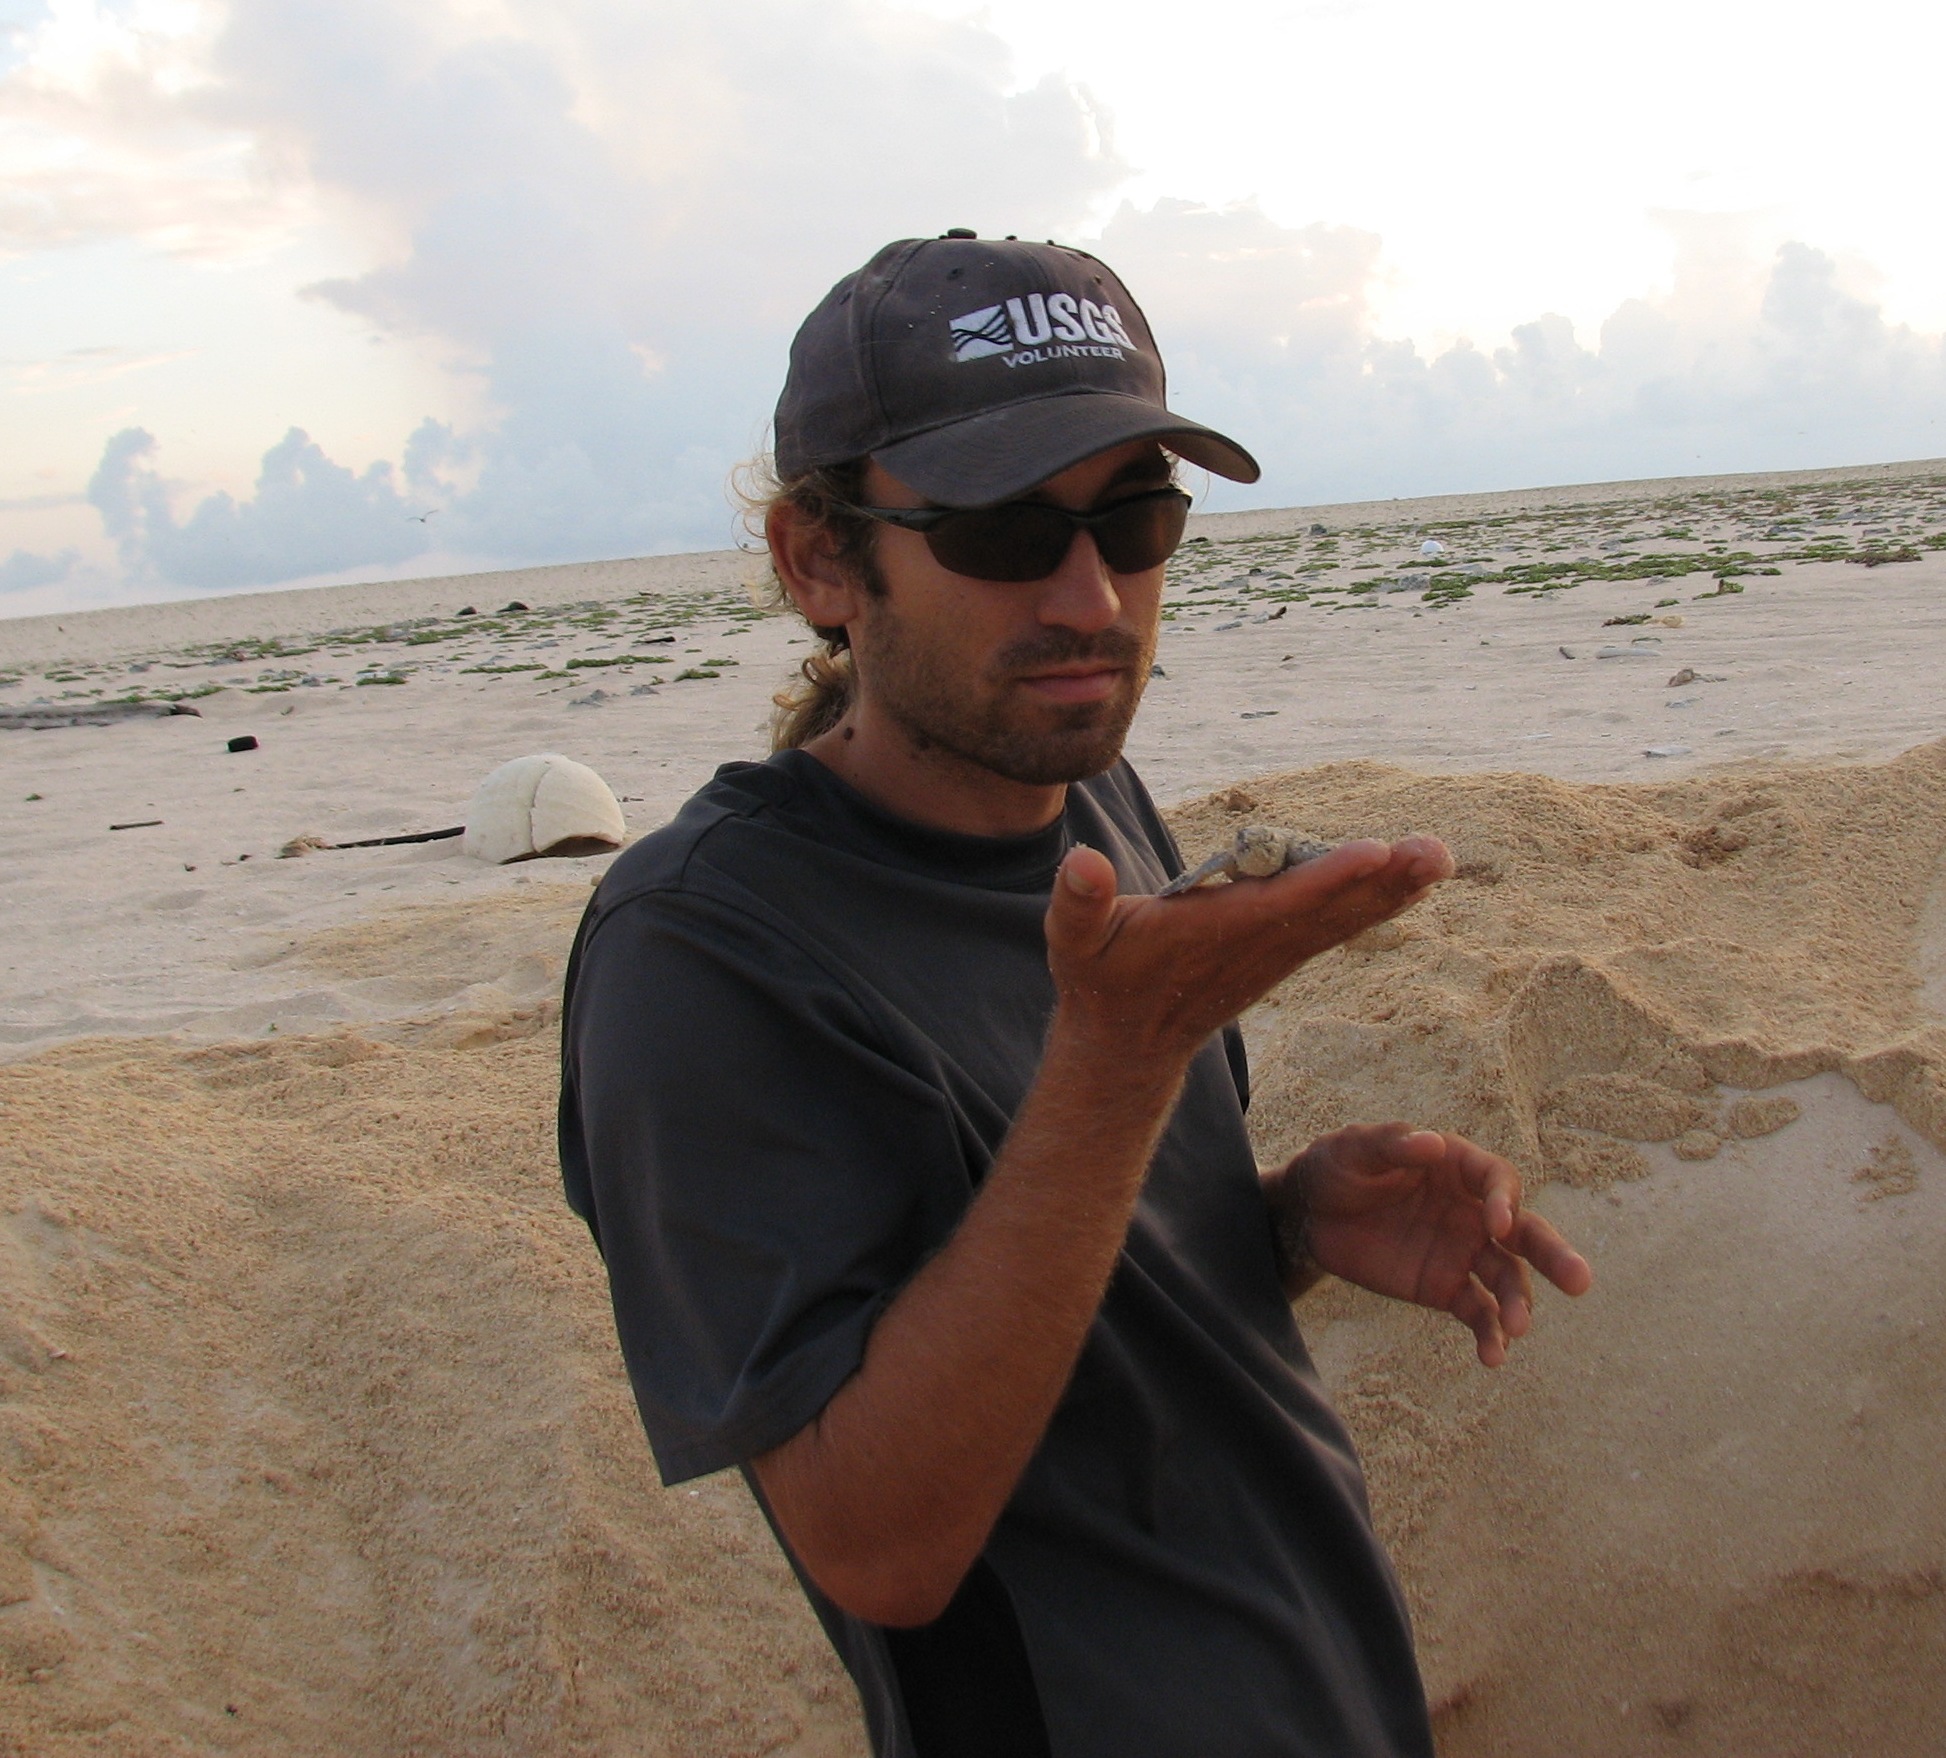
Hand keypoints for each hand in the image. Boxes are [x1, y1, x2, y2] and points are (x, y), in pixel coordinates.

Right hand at [1046, 837, 1453, 1069]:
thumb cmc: (1101, 980)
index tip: (1374, 854)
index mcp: (1213, 936)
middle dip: (1384, 882)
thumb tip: (1082, 861)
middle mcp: (1256, 947)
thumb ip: (1077, 902)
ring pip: (1343, 918)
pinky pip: (1339, 924)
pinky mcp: (1282, 954)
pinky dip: (1377, 900)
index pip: (1277, 904)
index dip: (1326, 880)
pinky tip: (1410, 878)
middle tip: (1436, 852)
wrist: (1128, 1045)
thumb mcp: (1073, 942)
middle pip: (1330, 911)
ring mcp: (1275, 954)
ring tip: (1438, 857)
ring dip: (1393, 888)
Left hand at [1282, 1125, 1591, 1364]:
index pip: (1498, 1180)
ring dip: (1518, 1304)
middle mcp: (1473, 1211)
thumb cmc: (1339, 1167)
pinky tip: (1492, 1357)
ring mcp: (1464, 1252)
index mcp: (1458, 1167)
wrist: (1311, 1214)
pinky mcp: (1446, 1287)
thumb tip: (1432, 1143)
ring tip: (1516, 1330)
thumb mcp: (1354, 1148)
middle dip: (1553, 1255)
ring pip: (1508, 1278)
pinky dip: (1490, 1335)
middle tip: (1580, 1281)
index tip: (1497, 1224)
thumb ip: (1391, 1145)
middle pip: (1525, 1233)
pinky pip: (1478, 1313)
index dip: (1504, 1201)